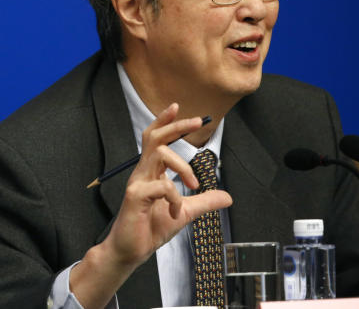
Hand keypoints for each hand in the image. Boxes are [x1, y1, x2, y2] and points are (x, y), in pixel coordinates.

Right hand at [103, 102, 232, 266]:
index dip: (164, 121)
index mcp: (151, 172)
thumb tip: (227, 196)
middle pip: (155, 137)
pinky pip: (160, 186)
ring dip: (182, 166)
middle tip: (197, 121)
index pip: (155, 138)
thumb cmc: (151, 228)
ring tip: (193, 185)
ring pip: (159, 155)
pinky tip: (174, 210)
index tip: (177, 107)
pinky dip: (174, 197)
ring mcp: (137, 183)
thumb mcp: (184, 213)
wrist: (131, 251)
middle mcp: (142, 172)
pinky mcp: (135, 197)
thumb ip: (204, 202)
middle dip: (176, 126)